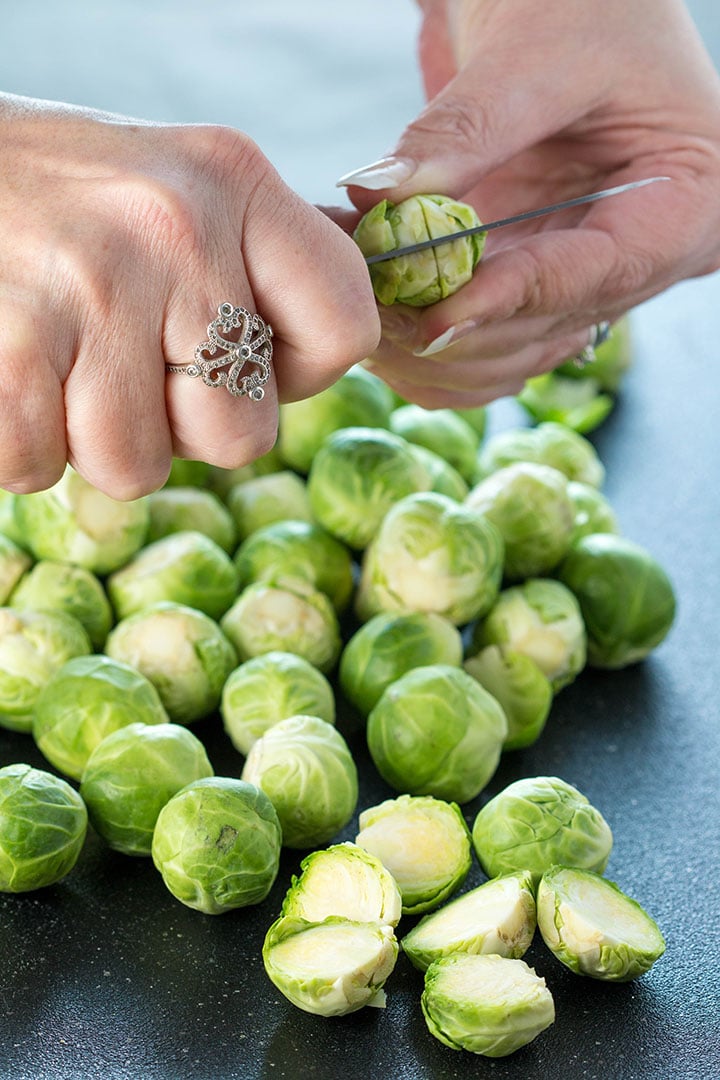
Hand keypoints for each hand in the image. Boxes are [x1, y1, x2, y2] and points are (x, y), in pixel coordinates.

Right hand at [0, 95, 378, 497]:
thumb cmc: (64, 198)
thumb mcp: (177, 191)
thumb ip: (256, 264)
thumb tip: (332, 349)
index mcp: (235, 181)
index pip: (346, 327)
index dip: (300, 373)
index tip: (250, 357)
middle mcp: (174, 227)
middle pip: (243, 435)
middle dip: (183, 428)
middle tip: (130, 364)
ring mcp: (90, 286)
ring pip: (137, 468)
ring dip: (94, 439)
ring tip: (63, 360)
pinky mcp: (10, 342)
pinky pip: (41, 466)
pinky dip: (21, 443)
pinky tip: (16, 370)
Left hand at [337, 0, 719, 407]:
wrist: (569, 5)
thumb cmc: (587, 5)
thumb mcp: (538, 52)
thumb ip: (467, 129)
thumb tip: (379, 193)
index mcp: (685, 207)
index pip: (602, 275)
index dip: (516, 298)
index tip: (437, 316)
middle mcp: (637, 262)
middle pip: (545, 331)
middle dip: (452, 326)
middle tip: (367, 303)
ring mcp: (579, 283)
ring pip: (506, 359)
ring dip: (426, 345)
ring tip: (359, 300)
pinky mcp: (527, 289)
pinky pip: (478, 347)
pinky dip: (420, 340)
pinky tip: (372, 308)